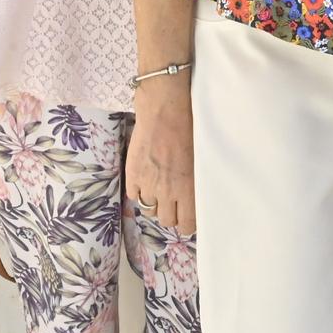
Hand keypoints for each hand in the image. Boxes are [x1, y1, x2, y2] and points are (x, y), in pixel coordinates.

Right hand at [125, 79, 195, 233]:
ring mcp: (148, 183)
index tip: (187, 216)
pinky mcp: (133, 174)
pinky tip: (145, 179)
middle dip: (170, 213)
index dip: (187, 223)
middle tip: (173, 201)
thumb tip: (194, 199)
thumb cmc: (189, 128)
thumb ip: (195, 183)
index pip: (187, 224)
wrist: (165, 108)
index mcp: (189, 188)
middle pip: (166, 220)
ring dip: (154, 202)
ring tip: (158, 188)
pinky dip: (139, 191)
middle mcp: (168, 191)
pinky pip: (134, 196)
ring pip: (149, 210)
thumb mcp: (200, 159)